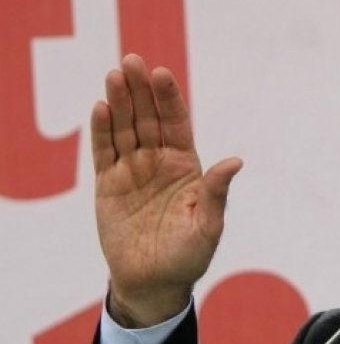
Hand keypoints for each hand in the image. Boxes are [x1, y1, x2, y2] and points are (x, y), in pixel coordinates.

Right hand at [92, 53, 241, 326]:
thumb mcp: (208, 225)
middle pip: (148, 119)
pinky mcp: (109, 185)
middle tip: (132, 61)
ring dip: (119, 103)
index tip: (163, 74)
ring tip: (114, 76)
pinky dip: (101, 132)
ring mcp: (133, 171)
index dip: (169, 100)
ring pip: (124, 130)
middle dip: (141, 91)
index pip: (177, 124)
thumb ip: (217, 192)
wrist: (155, 282)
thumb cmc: (189, 255)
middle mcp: (159, 162)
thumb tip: (236, 161)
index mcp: (187, 166)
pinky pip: (104, 153)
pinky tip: (100, 108)